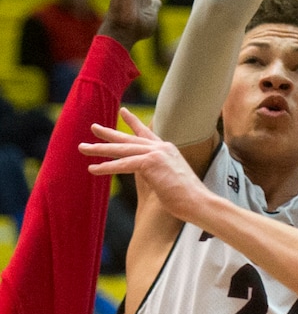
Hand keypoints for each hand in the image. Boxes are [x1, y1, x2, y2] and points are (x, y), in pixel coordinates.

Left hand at [79, 107, 208, 223]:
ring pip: (122, 150)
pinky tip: (93, 169)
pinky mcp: (151, 163)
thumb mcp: (169, 180)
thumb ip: (157, 174)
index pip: (146, 133)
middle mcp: (161, 148)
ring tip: (82, 148)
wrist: (198, 202)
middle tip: (93, 127)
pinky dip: (107, 167)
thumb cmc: (186, 198)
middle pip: (129, 138)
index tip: (123, 111)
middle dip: (109, 134)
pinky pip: (124, 164)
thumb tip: (149, 177)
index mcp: (167, 150)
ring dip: (100, 149)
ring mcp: (157, 154)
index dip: (133, 122)